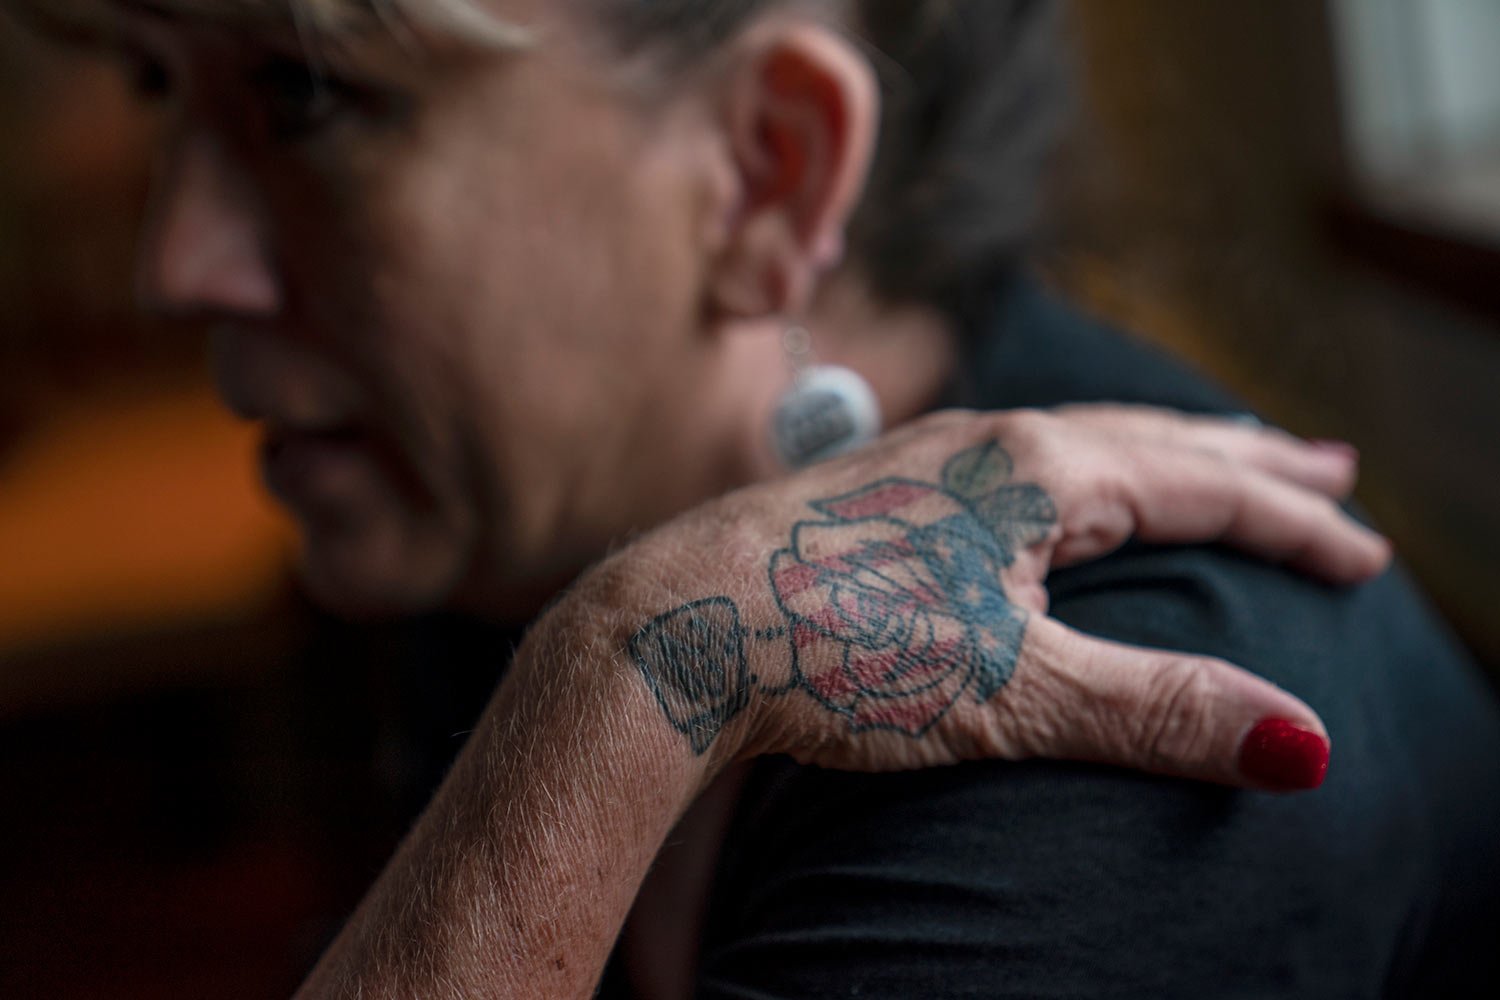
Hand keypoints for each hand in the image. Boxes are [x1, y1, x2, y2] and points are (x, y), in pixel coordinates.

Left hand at [569, 406, 1387, 789]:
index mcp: (1037, 471)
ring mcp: (922, 459)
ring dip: (1155, 456)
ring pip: (1073, 445)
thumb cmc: (832, 649)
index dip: (1294, 521)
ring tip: (1203, 463)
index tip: (1364, 555)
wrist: (676, 627)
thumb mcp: (1007, 692)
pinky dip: (1070, 475)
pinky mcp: (873, 490)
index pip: (1203, 484)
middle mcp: (984, 444)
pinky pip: (1008, 464)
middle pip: (1148, 440)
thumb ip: (1151, 711)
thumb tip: (1299, 743)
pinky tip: (1049, 493)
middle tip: (1325, 468)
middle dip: (1243, 461)